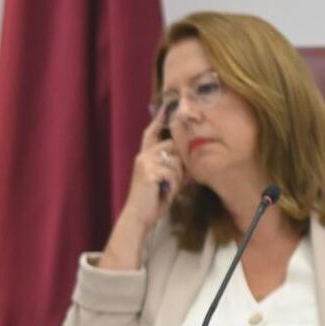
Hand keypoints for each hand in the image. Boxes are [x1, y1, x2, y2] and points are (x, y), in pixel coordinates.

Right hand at [99, 114, 185, 269]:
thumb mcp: (162, 180)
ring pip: (176, 160)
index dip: (159, 120)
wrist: (137, 218)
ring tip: (169, 190)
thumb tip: (186, 158)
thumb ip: (170, 166)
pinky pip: (173, 172)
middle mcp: (143, 156)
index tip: (166, 107)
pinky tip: (166, 193)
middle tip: (178, 181)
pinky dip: (174, 185)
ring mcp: (145, 163)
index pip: (151, 133)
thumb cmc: (151, 201)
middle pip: (174, 146)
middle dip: (181, 164)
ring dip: (178, 178)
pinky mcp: (149, 172)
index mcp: (144, 157)